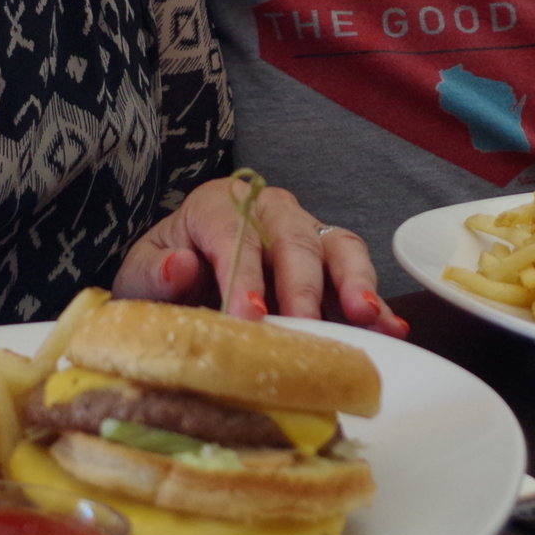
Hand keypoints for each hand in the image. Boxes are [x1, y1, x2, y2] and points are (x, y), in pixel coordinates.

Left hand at [114, 177, 405, 336]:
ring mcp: (307, 237)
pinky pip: (358, 280)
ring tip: (364, 314)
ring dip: (354, 281)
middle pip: (292, 238)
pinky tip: (392, 329)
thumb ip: (156, 271)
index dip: (242, 272)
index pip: (233, 232)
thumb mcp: (143, 274)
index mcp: (218, 205)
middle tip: (301, 323)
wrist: (180, 281)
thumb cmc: (164, 276)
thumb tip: (180, 266)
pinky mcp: (332, 270)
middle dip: (299, 284)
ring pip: (338, 247)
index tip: (247, 313)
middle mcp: (270, 212)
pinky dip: (377, 304)